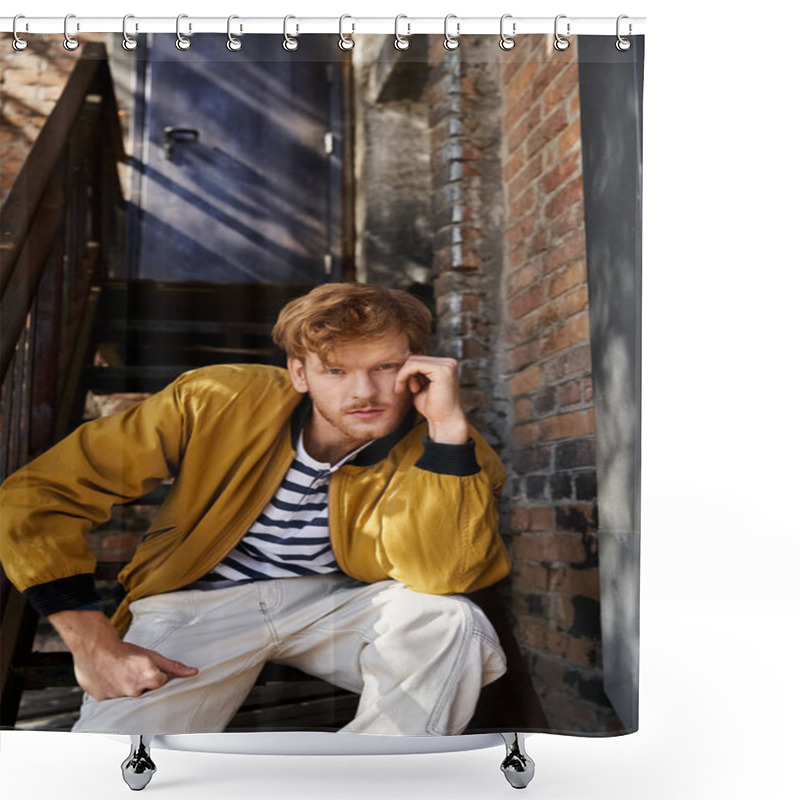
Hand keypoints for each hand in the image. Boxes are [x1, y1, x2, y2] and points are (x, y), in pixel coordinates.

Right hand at [49, 609, 197, 700]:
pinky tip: (109, 678)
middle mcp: (134, 690)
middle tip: (131, 670)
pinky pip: (111, 698)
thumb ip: (174, 667)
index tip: (148, 669)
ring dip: (125, 686)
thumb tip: (193, 672)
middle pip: (144, 691)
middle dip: (140, 682)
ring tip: (119, 672)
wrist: (94, 646)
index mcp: (148, 678)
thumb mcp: (152, 655)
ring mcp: (117, 696)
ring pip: (127, 695)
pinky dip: (111, 690)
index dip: (156, 675)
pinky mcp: (102, 699)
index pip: (161, 683)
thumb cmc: (124, 650)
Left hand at [394, 354, 468, 443]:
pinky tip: (405, 388)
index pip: (419, 359)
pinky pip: (414, 365)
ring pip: (413, 360)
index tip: (404, 387)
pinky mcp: (442, 370)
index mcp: (446, 365)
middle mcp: (449, 362)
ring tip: (409, 390)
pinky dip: (404, 375)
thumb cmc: (432, 407)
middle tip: (404, 389)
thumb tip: (405, 356)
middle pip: (415, 357)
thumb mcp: (421, 386)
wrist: (444, 421)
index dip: (407, 372)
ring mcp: (447, 364)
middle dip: (405, 373)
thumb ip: (415, 373)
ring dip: (404, 375)